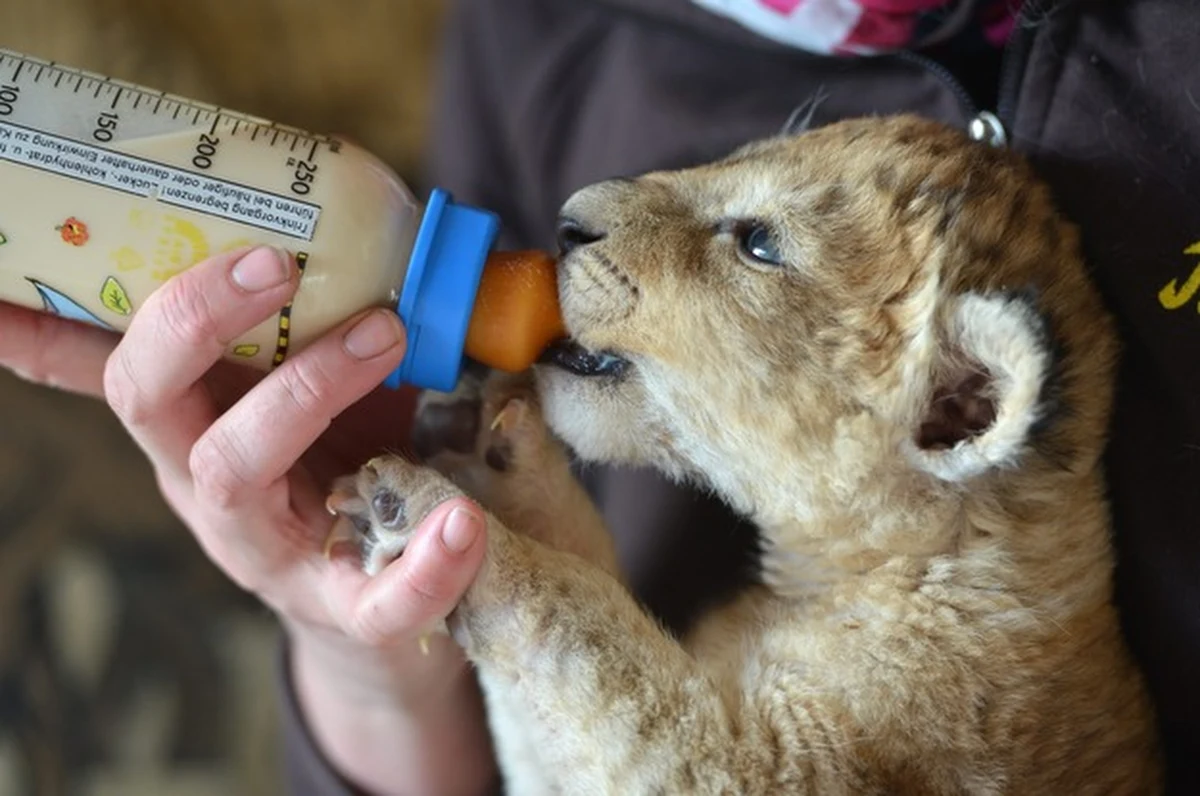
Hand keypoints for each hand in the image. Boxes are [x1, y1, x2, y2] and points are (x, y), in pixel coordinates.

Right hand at [0, 246, 496, 794]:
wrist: (379, 582)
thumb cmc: (344, 452)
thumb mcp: (310, 377)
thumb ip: (315, 311)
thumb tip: (348, 200)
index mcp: (189, 417)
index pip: (105, 359)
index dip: (44, 324)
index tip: (28, 266)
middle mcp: (202, 479)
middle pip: (147, 397)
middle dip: (198, 321)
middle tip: (276, 264)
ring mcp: (263, 547)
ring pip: (235, 468)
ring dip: (308, 387)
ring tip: (388, 334)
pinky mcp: (341, 606)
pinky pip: (375, 600)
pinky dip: (423, 564)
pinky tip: (463, 522)